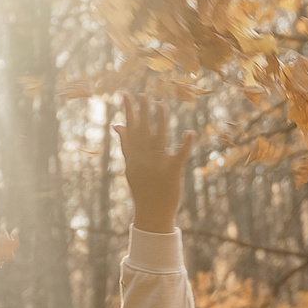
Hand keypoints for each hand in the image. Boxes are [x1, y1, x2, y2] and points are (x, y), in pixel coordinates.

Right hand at [115, 93, 194, 232]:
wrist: (152, 213)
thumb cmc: (142, 188)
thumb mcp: (130, 166)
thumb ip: (126, 144)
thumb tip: (118, 125)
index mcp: (134, 156)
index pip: (131, 128)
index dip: (129, 111)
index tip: (126, 94)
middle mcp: (144, 158)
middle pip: (143, 131)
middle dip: (143, 112)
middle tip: (144, 94)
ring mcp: (158, 164)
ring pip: (159, 138)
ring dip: (160, 122)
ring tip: (161, 105)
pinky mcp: (172, 171)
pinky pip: (180, 156)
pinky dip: (185, 145)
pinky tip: (189, 132)